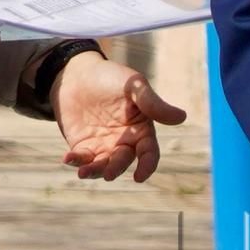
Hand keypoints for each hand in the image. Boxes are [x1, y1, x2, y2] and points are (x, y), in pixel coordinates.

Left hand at [53, 52, 182, 182]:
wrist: (77, 73)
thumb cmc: (110, 77)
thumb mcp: (133, 86)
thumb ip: (153, 103)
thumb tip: (181, 117)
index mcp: (142, 129)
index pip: (149, 152)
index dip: (147, 165)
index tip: (139, 176)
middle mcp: (125, 142)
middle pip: (123, 161)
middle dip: (116, 168)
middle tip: (108, 174)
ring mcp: (103, 146)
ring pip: (102, 166)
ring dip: (94, 172)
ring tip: (83, 173)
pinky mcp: (83, 146)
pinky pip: (82, 159)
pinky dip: (76, 162)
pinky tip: (68, 159)